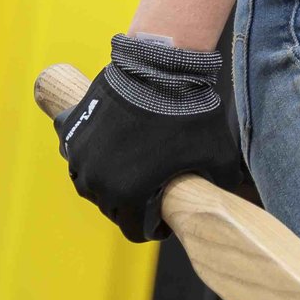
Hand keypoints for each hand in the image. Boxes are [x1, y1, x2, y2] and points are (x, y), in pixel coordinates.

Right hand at [53, 31, 251, 242]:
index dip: (151, 228)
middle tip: (148, 192)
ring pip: (91, 182)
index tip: (162, 218)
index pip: (133, 229)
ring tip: (128, 170)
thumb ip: (221, 181)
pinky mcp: (73, 129)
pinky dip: (90, 156)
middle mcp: (96, 181)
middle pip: (111, 207)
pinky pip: (78, 154)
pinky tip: (109, 149)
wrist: (160, 70)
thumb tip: (226, 192)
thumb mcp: (217, 155)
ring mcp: (81, 155)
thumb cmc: (189, 114)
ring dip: (107, 182)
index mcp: (127, 196)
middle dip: (130, 205)